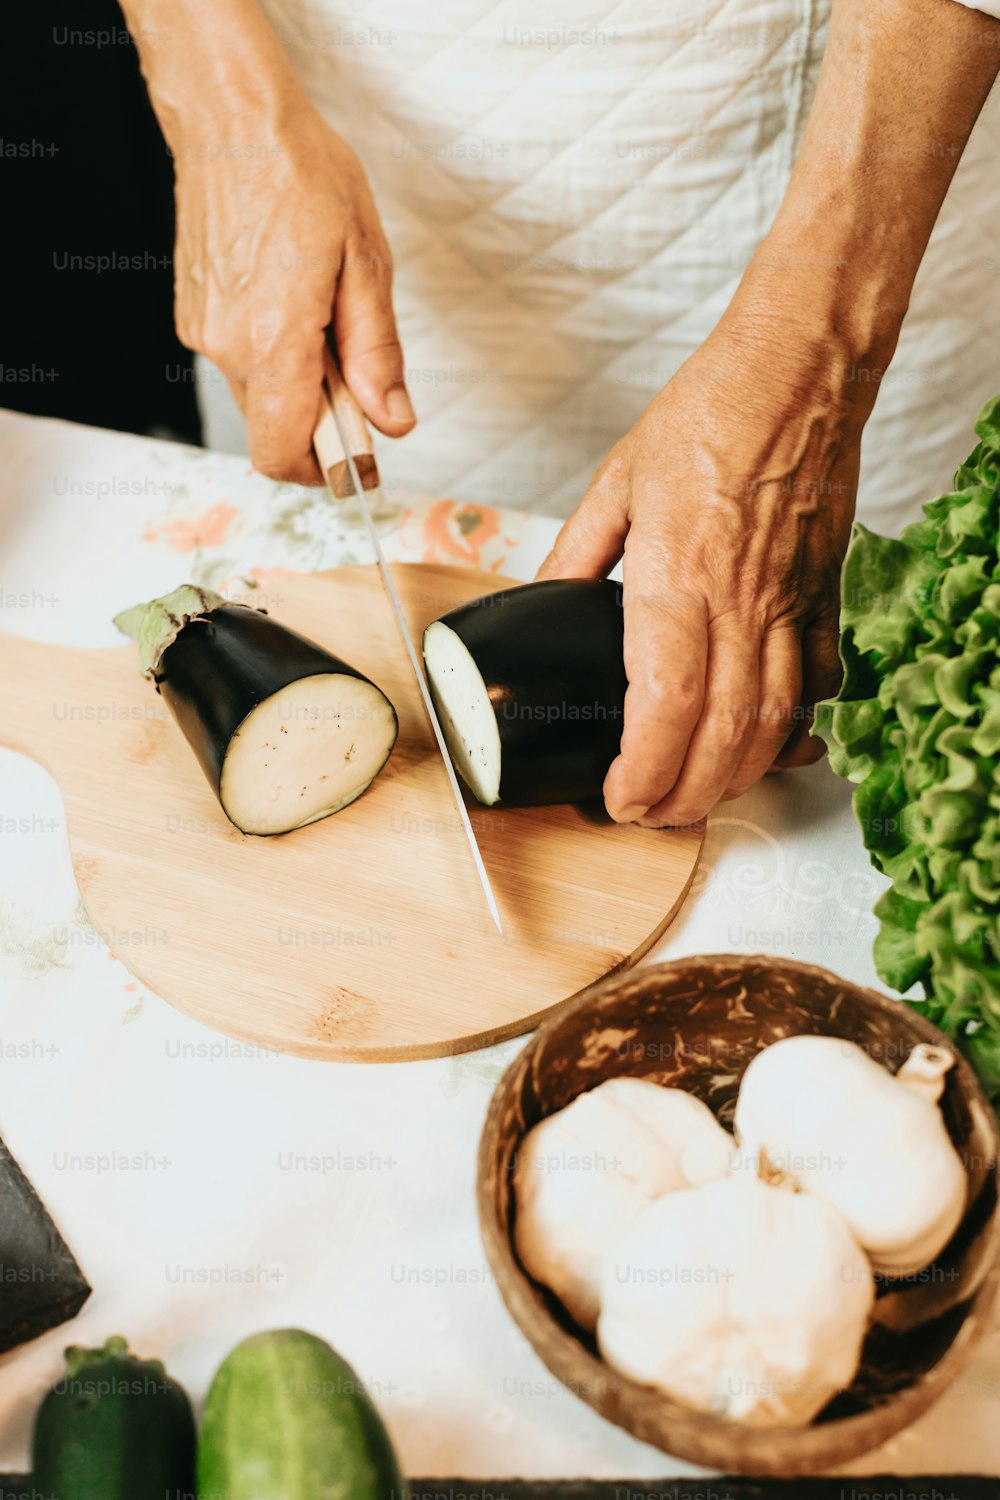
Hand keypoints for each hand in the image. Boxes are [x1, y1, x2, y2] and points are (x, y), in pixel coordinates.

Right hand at [172, 101, 413, 482]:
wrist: (232, 119)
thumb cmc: (300, 174)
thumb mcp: (366, 264)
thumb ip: (377, 354)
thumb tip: (392, 421)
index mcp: (273, 342)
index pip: (283, 454)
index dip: (324, 469)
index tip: (359, 453)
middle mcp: (227, 346)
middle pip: (275, 429)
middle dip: (321, 418)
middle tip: (355, 368)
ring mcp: (203, 331)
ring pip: (260, 395)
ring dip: (298, 381)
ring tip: (323, 314)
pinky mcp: (193, 314)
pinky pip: (240, 360)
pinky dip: (272, 351)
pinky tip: (291, 296)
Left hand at [537, 304, 866, 826]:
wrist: (799, 372)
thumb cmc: (711, 412)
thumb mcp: (616, 481)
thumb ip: (577, 553)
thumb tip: (544, 598)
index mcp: (677, 574)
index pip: (663, 702)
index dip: (644, 769)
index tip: (619, 799)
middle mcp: (740, 601)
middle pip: (722, 735)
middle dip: (685, 796)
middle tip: (651, 817)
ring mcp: (790, 604)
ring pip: (774, 722)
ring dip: (735, 777)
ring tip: (698, 798)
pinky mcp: (823, 597)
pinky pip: (814, 684)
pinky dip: (791, 728)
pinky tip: (766, 747)